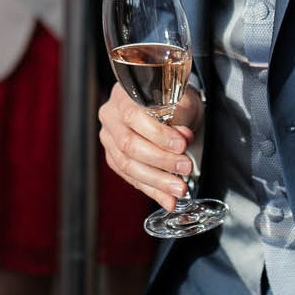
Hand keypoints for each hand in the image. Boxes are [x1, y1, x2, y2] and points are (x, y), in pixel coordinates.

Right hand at [98, 83, 202, 209]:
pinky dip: (152, 190)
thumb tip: (182, 136)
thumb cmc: (172, 100)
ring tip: (179, 188)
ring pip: (127, 165)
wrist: (166, 106)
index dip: (158, 133)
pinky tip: (168, 198)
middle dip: (161, 160)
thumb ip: (181, 116)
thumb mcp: (181, 100)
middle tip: (185, 167)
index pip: (134, 116)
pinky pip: (131, 179)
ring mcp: (109, 139)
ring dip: (157, 181)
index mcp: (123, 96)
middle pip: (129, 144)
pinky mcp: (113, 159)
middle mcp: (110, 117)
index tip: (181, 144)